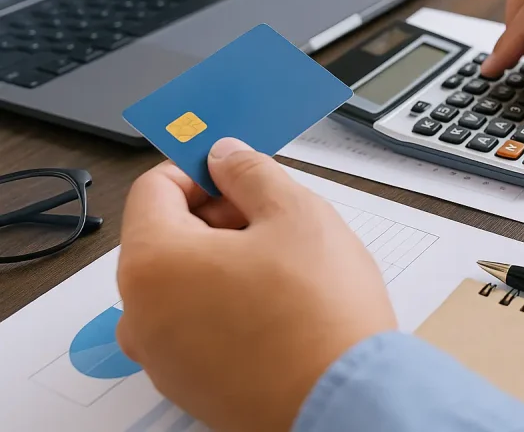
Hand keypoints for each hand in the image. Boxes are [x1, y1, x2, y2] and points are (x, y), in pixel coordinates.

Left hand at [116, 139, 395, 431]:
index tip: (236, 170)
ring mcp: (162, 357)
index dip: (200, 168)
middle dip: (218, 217)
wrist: (346, 403)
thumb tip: (226, 157)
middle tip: (274, 218)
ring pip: (184, 283)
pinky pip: (197, 325)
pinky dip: (228, 305)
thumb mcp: (296, 213)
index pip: (154, 187)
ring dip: (226, 261)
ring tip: (287, 267)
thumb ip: (250, 172)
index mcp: (153, 263)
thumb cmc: (321, 315)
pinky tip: (281, 307)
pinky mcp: (190, 385)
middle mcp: (141, 314)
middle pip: (166, 237)